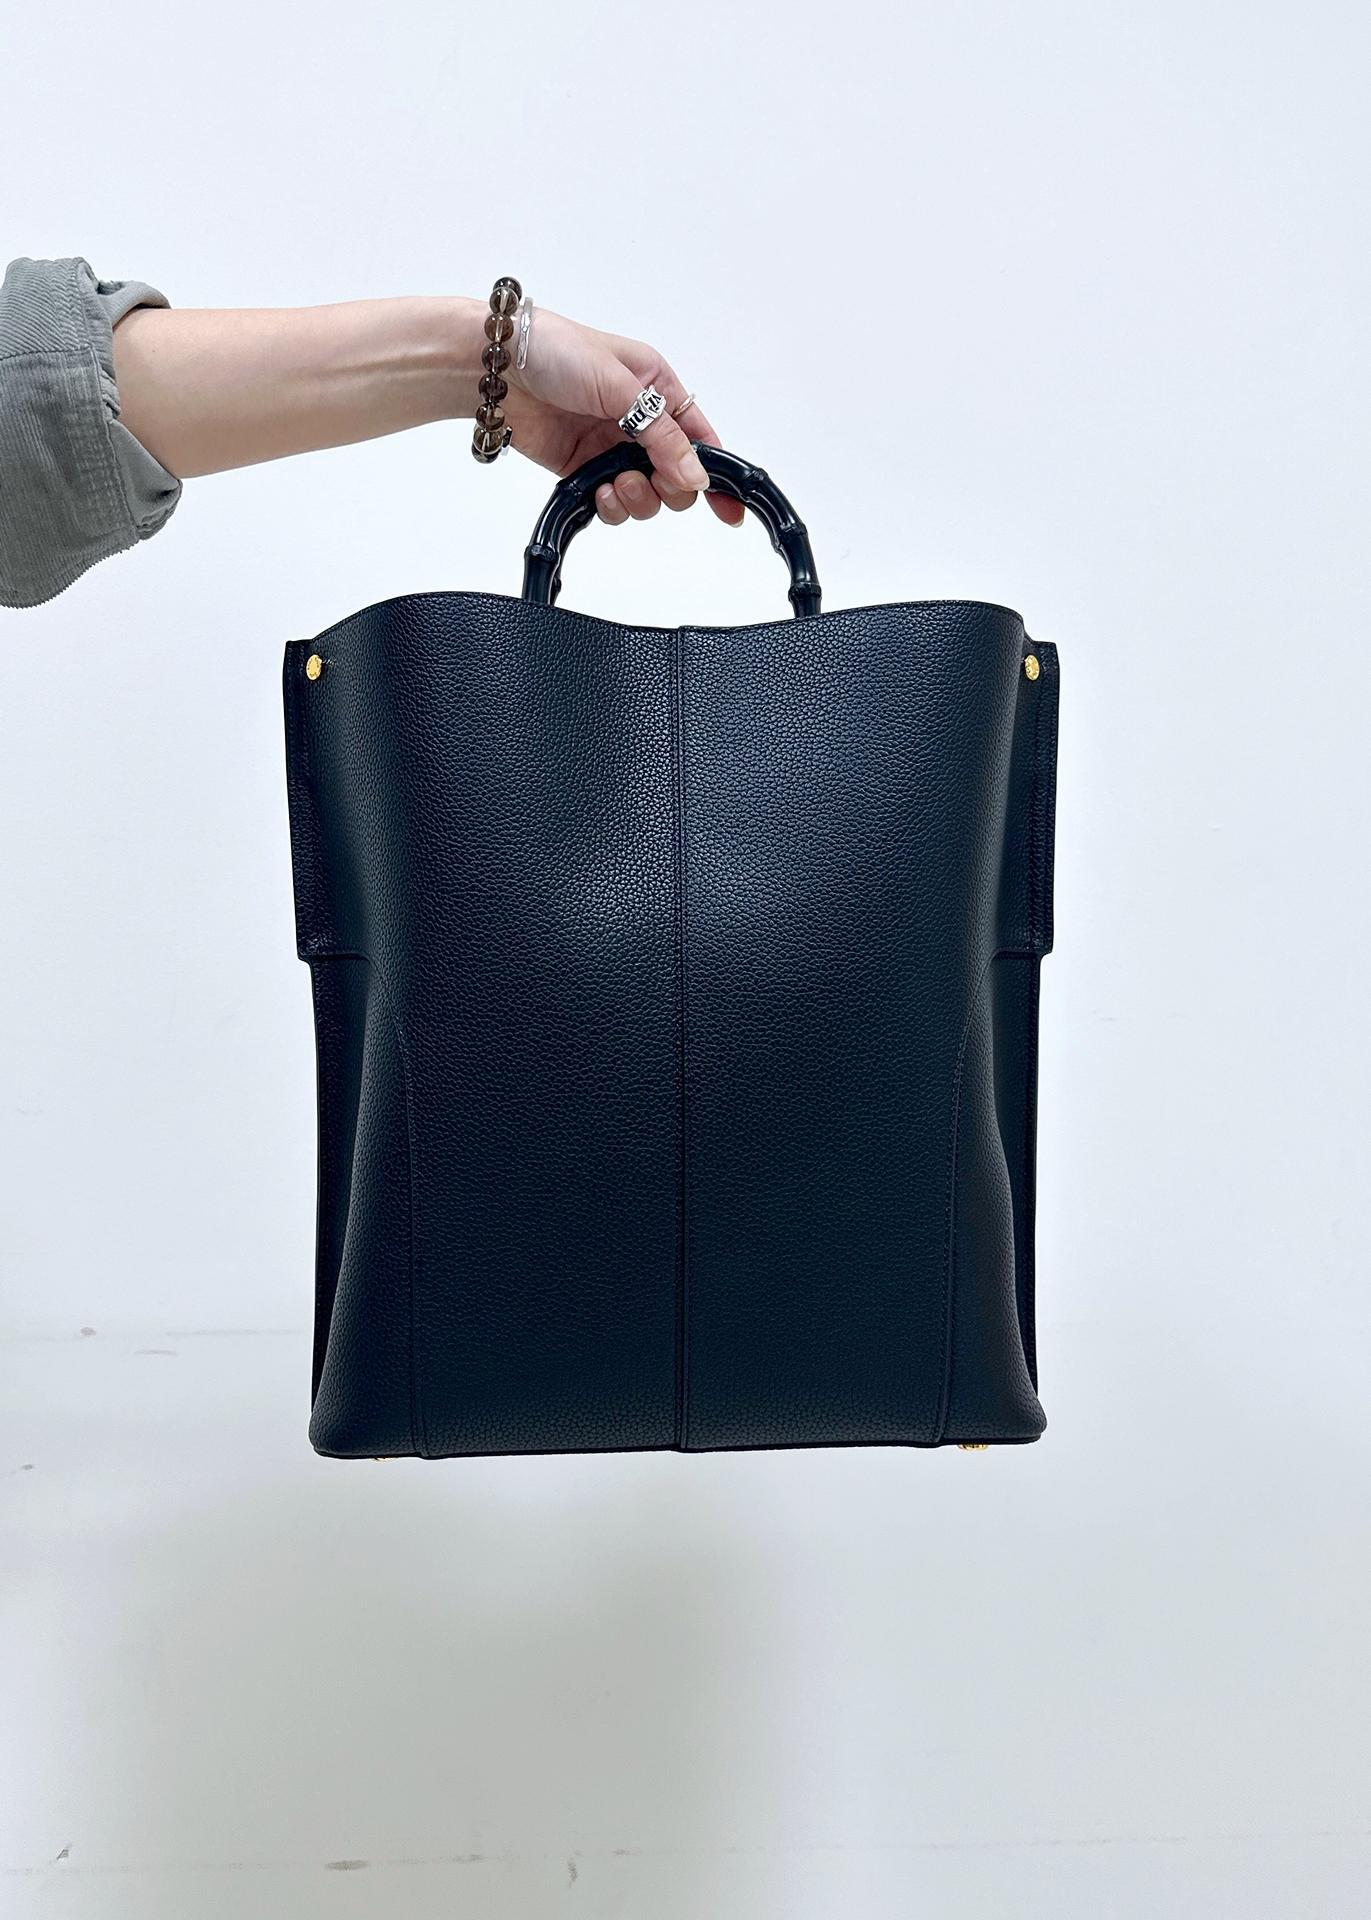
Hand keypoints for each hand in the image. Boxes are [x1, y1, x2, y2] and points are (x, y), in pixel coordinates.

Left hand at [497, 305, 745, 529]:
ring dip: (637, 499)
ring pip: (646, 495)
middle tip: (648, 480)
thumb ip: (662, 437)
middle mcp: (640, 421)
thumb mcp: (622, 387)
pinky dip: (611, 506)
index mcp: (658, 389)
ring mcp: (611, 448)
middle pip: (677, 476)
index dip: (716, 474)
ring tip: (615, 483)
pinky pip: (612, 503)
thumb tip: (696, 478)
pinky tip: (598, 492)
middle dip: (669, 488)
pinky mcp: (584, 469)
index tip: (728, 510)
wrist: (496, 367)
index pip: (700, 439)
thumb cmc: (558, 352)